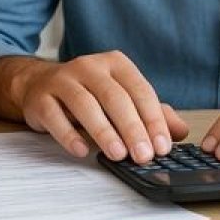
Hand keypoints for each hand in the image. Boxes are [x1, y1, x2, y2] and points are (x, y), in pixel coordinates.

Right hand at [17, 51, 188, 163]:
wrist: (38, 85)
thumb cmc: (88, 94)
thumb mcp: (122, 98)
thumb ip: (151, 113)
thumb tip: (180, 132)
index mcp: (115, 63)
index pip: (140, 90)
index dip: (153, 119)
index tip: (163, 146)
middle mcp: (89, 66)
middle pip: (114, 97)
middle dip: (132, 128)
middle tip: (144, 155)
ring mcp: (62, 80)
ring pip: (84, 104)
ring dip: (103, 131)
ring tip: (118, 154)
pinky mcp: (40, 98)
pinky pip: (54, 116)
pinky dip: (69, 135)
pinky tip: (82, 150)